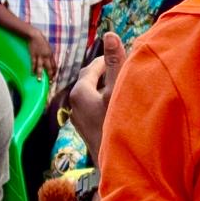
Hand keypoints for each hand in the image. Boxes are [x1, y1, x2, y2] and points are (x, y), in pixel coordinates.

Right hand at [27, 30, 56, 79]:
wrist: (35, 36)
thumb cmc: (42, 42)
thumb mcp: (48, 48)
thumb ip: (49, 55)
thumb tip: (51, 62)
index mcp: (51, 54)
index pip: (54, 65)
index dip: (54, 72)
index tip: (54, 77)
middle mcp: (46, 56)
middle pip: (49, 67)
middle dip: (50, 75)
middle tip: (50, 82)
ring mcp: (39, 56)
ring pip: (40, 67)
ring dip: (40, 74)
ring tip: (39, 80)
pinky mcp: (33, 55)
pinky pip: (33, 63)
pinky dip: (32, 69)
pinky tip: (32, 73)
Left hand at [69, 32, 125, 163]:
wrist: (115, 165)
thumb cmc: (116, 125)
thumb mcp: (117, 90)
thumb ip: (114, 62)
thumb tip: (109, 34)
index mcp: (79, 92)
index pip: (92, 66)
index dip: (108, 58)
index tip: (123, 54)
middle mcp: (74, 105)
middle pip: (92, 81)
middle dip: (107, 73)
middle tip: (124, 68)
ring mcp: (80, 119)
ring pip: (94, 96)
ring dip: (107, 89)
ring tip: (125, 87)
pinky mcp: (87, 130)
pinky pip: (96, 109)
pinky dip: (106, 103)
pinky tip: (120, 107)